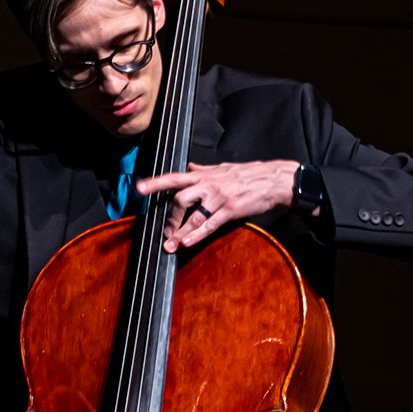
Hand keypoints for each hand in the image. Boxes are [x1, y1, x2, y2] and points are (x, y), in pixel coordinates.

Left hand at [136, 159, 297, 252]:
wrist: (273, 179)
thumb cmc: (248, 173)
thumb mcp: (223, 167)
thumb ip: (203, 169)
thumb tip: (190, 165)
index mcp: (203, 175)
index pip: (174, 178)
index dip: (155, 183)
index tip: (139, 188)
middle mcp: (207, 185)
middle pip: (179, 200)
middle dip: (170, 219)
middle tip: (165, 233)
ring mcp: (218, 198)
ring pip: (192, 216)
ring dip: (179, 233)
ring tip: (169, 246)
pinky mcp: (230, 210)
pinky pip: (210, 224)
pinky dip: (197, 234)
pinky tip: (187, 243)